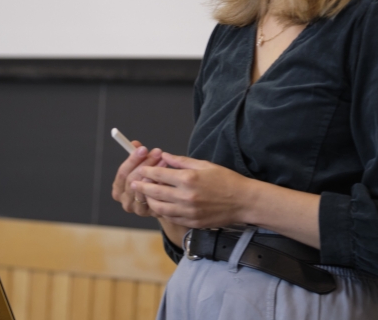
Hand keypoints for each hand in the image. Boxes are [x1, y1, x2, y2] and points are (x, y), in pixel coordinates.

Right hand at [111, 142, 164, 217]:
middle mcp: (125, 200)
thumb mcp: (142, 167)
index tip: (143, 149)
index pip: (122, 173)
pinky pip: (154, 197)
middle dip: (145, 164)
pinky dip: (160, 186)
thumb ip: (138, 156)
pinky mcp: (150, 213)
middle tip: (157, 153)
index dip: (132, 160)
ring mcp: (137, 208)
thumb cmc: (149, 182)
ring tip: (164, 161)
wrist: (163, 203)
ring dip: (154, 173)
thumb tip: (135, 143)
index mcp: (118, 188)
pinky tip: (168, 176)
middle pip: (131, 180)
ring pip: (143, 188)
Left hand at [132, 152, 251, 228]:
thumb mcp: (204, 165)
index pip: (159, 174)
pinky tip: (162, 205)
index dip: (147, 171)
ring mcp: (188, 212)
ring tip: (147, 195)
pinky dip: (163, 211)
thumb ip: (182, 161)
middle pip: (154, 192)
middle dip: (142, 187)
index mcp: (188, 178)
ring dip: (150, 201)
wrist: (243, 202)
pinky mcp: (192, 222)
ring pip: (159, 208)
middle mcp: (186, 196)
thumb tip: (164, 156)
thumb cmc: (226, 180)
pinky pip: (170, 218)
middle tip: (134, 183)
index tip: (140, 170)